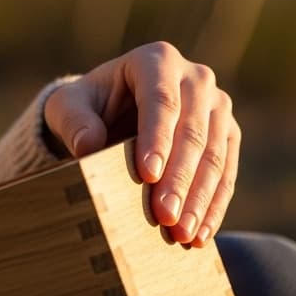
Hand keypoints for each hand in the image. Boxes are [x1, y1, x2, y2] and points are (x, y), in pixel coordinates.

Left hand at [42, 41, 240, 246]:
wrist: (112, 114)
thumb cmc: (87, 107)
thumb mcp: (68, 107)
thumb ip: (74, 121)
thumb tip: (87, 145)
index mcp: (157, 61)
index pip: (161, 101)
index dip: (157, 139)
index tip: (147, 175)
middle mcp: (196, 78)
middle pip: (192, 132)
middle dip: (179, 179)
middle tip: (166, 217)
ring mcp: (217, 106)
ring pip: (215, 155)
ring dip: (200, 199)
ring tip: (183, 234)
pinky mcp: (227, 134)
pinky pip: (227, 173)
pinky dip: (213, 206)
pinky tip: (201, 234)